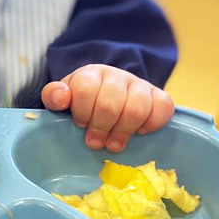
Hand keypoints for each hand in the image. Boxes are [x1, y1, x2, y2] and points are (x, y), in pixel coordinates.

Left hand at [41, 64, 173, 151]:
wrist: (109, 96)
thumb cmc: (84, 103)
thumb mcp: (65, 98)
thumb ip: (54, 96)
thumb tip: (61, 97)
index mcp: (92, 74)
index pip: (86, 89)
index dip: (82, 112)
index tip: (80, 124)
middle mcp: (117, 76)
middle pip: (111, 103)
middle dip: (101, 127)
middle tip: (95, 143)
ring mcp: (140, 85)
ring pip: (137, 108)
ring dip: (123, 131)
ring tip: (114, 144)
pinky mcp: (158, 96)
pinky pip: (163, 107)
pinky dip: (151, 124)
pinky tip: (138, 132)